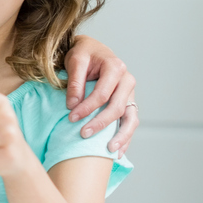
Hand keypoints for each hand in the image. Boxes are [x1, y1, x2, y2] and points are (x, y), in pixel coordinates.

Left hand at [64, 36, 137, 152]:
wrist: (92, 50)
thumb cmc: (83, 53)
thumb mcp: (75, 59)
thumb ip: (75, 81)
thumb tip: (73, 104)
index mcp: (115, 68)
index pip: (102, 94)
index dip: (87, 107)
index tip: (71, 117)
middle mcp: (127, 81)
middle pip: (117, 107)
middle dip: (100, 123)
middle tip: (83, 134)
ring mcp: (130, 93)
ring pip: (130, 118)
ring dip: (121, 136)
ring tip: (109, 150)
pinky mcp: (129, 103)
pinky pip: (131, 122)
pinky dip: (126, 137)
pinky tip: (118, 152)